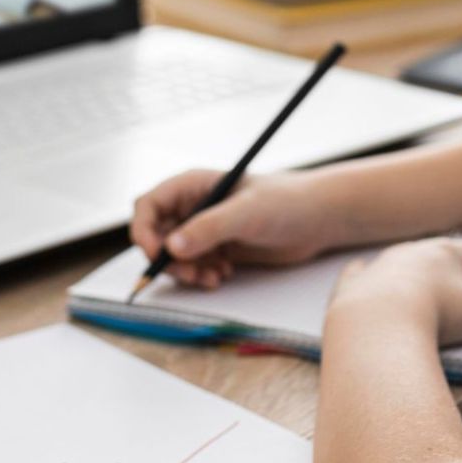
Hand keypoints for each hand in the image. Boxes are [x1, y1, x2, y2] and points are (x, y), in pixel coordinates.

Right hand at [131, 169, 340, 288]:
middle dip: (167, 260)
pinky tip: (223, 274)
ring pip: (172, 256)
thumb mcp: (247, 213)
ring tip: (214, 277)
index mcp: (192, 186)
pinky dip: (200, 276)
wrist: (317, 220)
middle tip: (192, 275)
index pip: (148, 206)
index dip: (144, 232)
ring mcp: (203, 229)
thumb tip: (171, 247)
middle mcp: (192, 206)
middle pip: (155, 235)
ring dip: (186, 272)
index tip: (158, 256)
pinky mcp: (215, 248)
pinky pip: (191, 266)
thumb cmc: (286, 202)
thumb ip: (209, 228)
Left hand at [330, 239, 461, 347]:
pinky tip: (364, 272)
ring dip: (415, 271)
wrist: (375, 326)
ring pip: (401, 262)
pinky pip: (359, 274)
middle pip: (441, 255)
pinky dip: (365, 275)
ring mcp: (379, 268)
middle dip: (458, 267)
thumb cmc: (436, 316)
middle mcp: (412, 254)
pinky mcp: (352, 288)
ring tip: (423, 281)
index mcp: (447, 254)